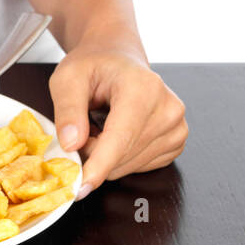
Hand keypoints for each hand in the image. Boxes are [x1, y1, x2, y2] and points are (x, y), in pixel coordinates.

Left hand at [47, 42, 187, 198]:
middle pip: (124, 155)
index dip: (99, 165)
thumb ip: (67, 109)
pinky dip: (121, 158)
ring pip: (131, 166)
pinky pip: (142, 166)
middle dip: (93, 154)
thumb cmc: (94, 65)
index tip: (80, 186)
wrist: (117, 57)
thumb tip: (71, 144)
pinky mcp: (177, 142)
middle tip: (79, 130)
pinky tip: (116, 134)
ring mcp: (177, 127)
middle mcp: (168, 108)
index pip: (121, 137)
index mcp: (143, 87)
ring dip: (106, 156)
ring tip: (98, 126)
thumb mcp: (68, 77)